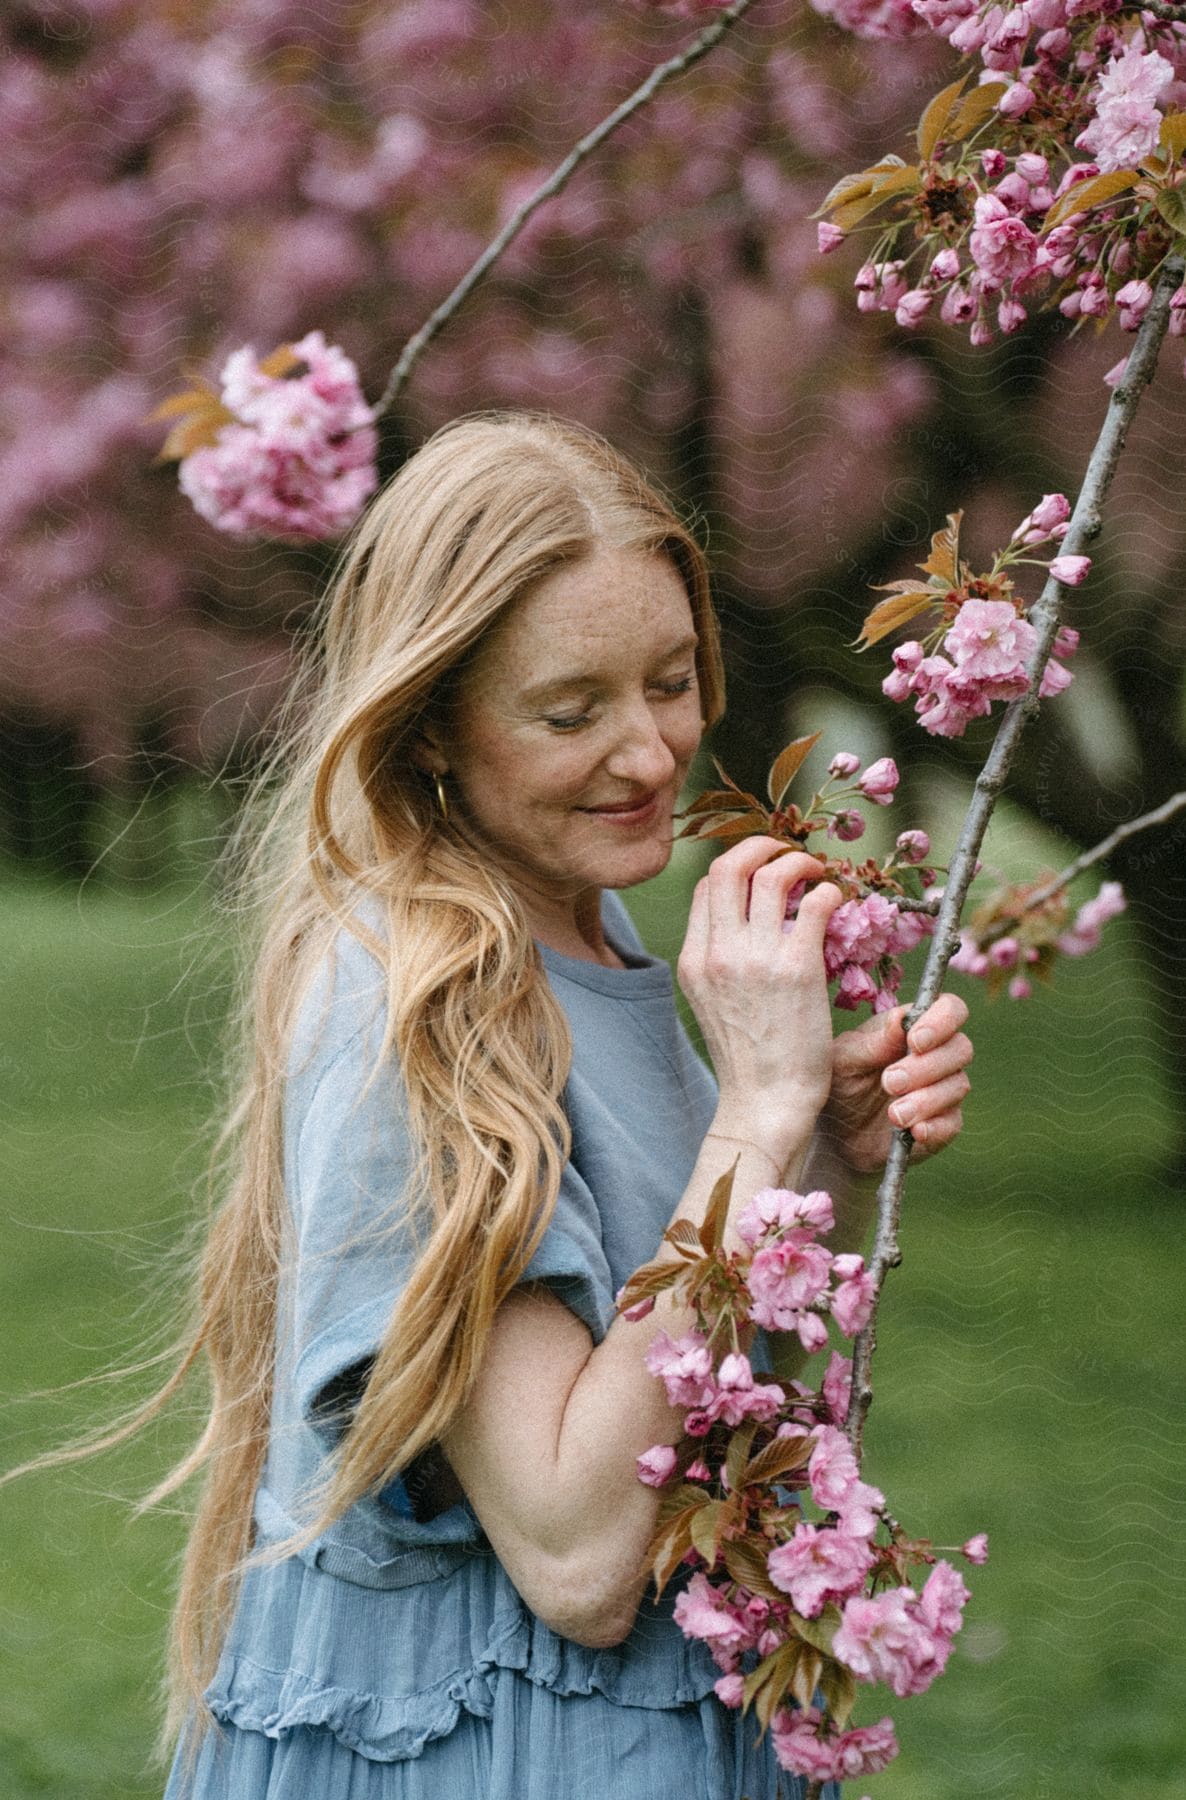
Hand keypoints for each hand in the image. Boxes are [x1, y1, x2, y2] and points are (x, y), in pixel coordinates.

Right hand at [677, 837, 844, 1163]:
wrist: (765, 1104)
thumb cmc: (749, 1061)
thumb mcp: (713, 1004)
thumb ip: (721, 962)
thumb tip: (746, 925)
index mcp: (694, 960)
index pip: (709, 885)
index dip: (740, 866)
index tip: (766, 871)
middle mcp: (718, 952)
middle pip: (731, 865)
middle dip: (764, 846)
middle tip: (790, 854)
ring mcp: (756, 958)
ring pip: (773, 873)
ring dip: (801, 862)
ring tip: (818, 874)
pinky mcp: (798, 968)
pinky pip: (816, 904)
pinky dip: (830, 892)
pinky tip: (838, 904)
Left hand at [821, 993, 972, 1175]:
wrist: (833, 1133)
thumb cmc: (839, 1082)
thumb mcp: (844, 1060)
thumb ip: (873, 1042)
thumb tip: (900, 1018)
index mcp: (913, 1027)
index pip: (950, 1009)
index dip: (943, 1021)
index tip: (915, 1041)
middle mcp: (936, 1055)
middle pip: (961, 1048)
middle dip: (926, 1066)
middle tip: (889, 1082)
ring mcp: (942, 1090)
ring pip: (958, 1086)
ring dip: (927, 1100)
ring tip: (894, 1114)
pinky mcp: (941, 1124)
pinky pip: (952, 1123)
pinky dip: (936, 1127)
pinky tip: (915, 1131)